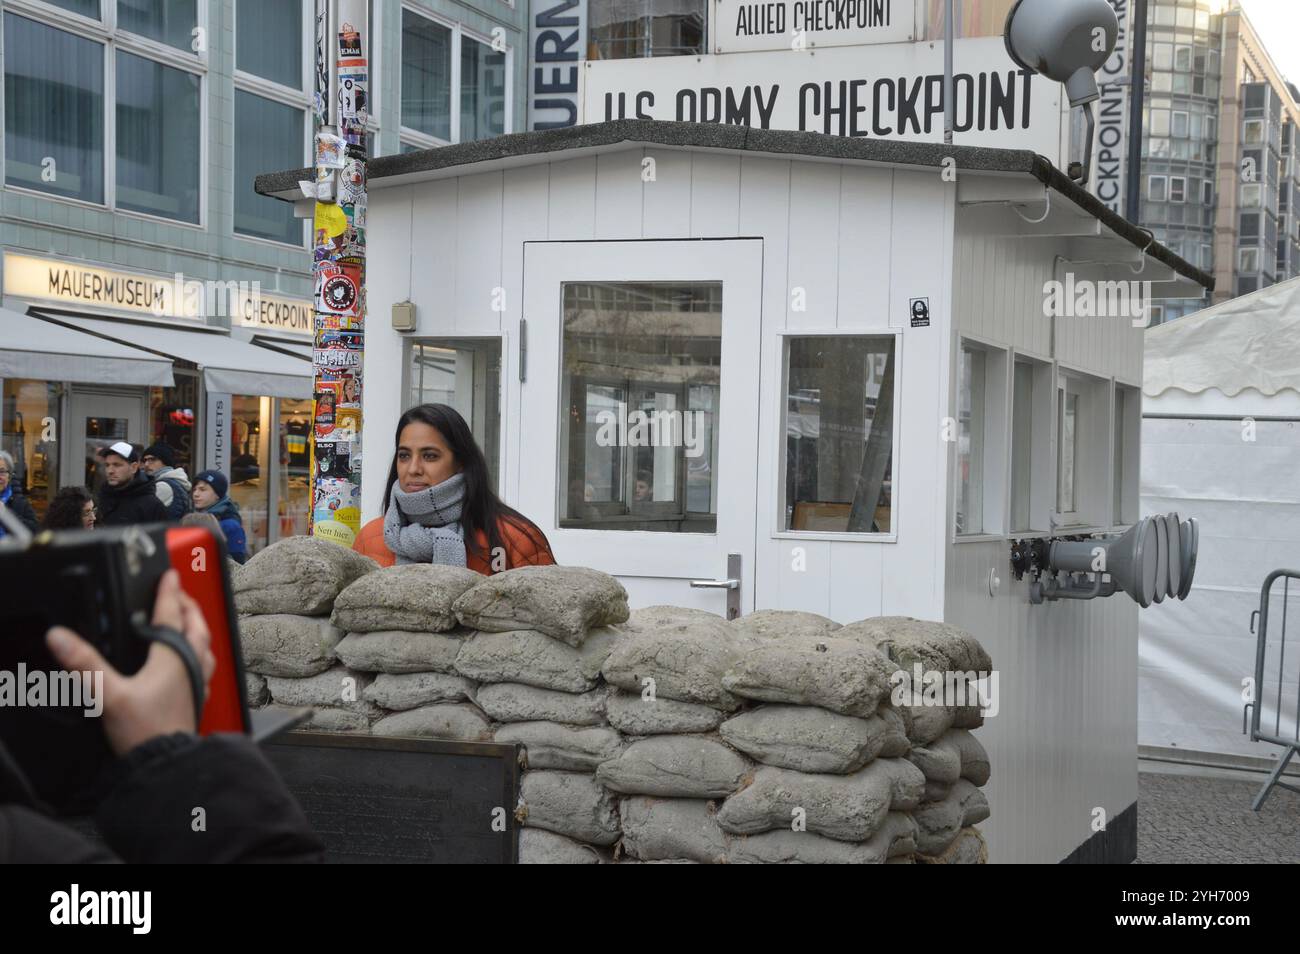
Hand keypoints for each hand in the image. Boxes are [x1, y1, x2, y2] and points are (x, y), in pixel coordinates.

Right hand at [45, 569, 216, 756]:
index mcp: (174, 658)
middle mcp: (191, 666)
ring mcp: (196, 683)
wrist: (166, 764)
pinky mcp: (195, 699)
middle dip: (189, 607)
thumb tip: (61, 637)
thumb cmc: (146, 732)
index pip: (173, 615)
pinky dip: (198, 655)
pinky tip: (189, 663)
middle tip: (180, 594)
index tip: (170, 575)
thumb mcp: (108, 694)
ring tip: (189, 622)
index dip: (169, 592)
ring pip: (204, 647)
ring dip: (197, 629)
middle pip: (197, 627)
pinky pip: (202, 668)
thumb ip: (84, 664)